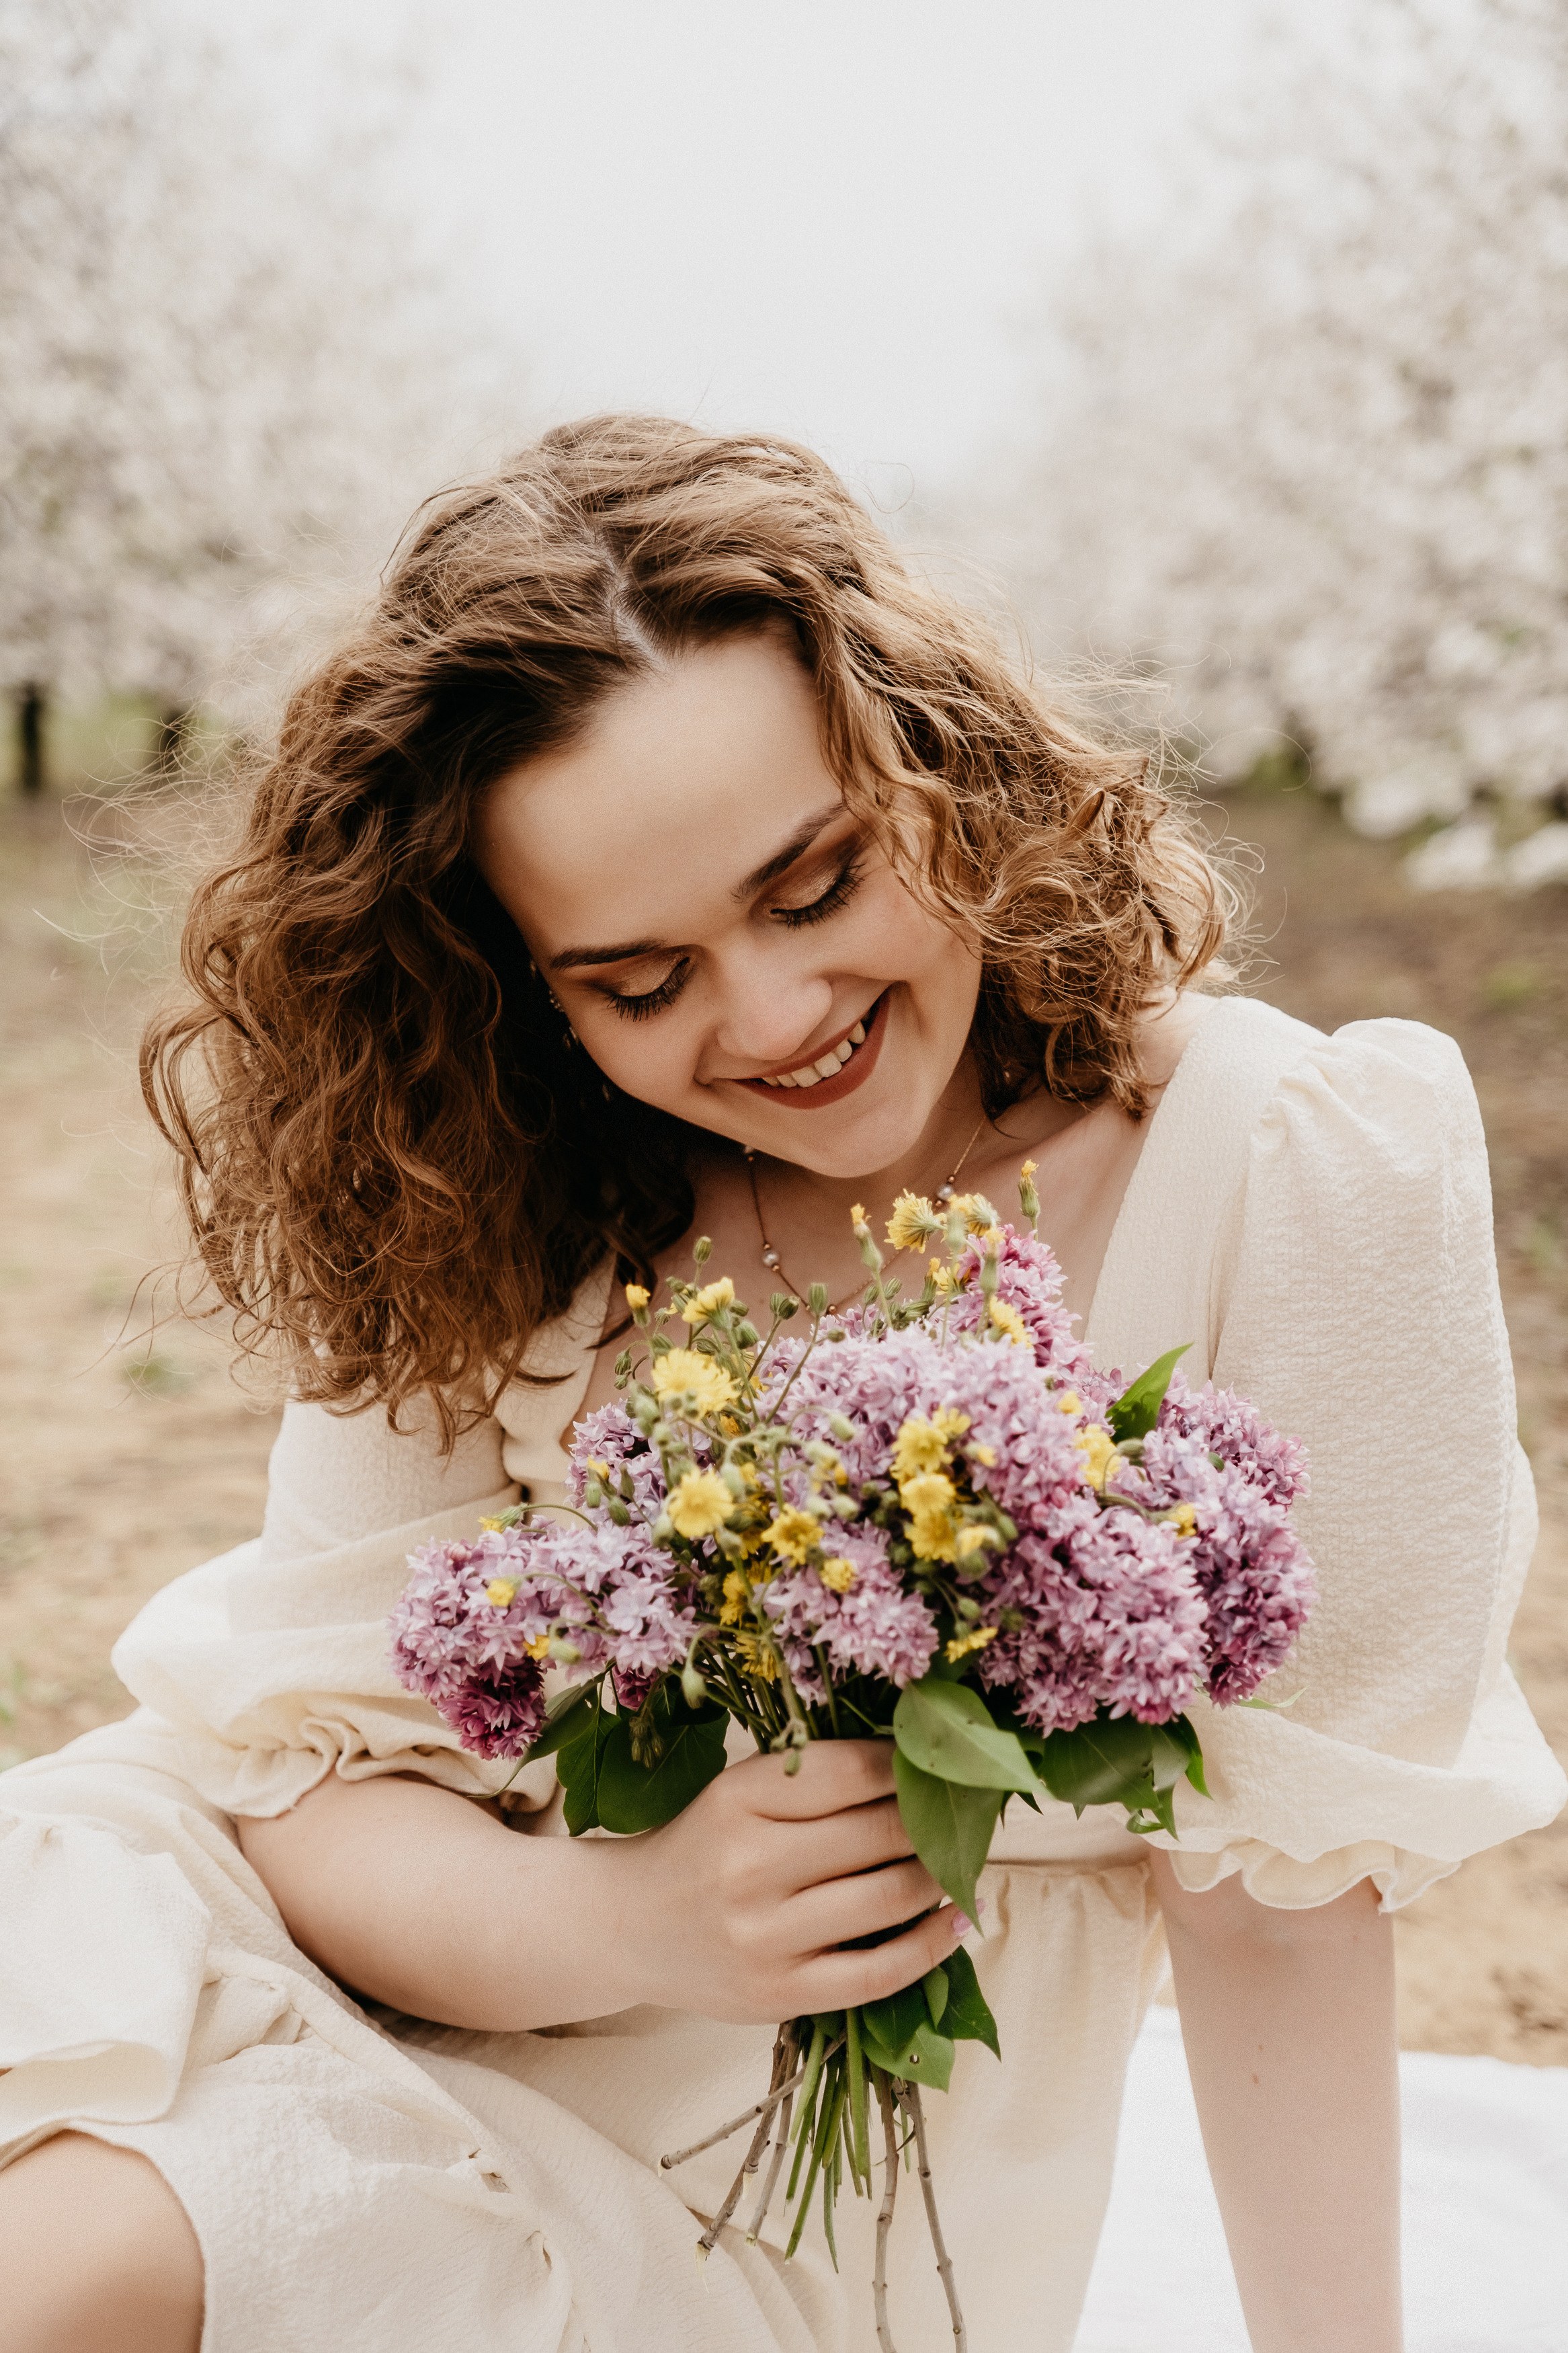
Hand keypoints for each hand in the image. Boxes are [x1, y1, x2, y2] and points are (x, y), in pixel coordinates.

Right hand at [602, 1738, 963, 2024]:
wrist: (629, 1927)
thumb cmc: (704, 1847)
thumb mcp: (740, 1792)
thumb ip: (815, 1778)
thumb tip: (920, 1764)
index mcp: (739, 1797)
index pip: (851, 1770)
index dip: (909, 1765)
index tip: (938, 1764)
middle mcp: (750, 1864)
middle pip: (879, 1831)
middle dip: (936, 1819)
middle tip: (966, 1811)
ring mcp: (765, 1936)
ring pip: (890, 1897)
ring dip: (941, 1876)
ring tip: (958, 1860)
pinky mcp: (779, 1993)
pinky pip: (880, 1972)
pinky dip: (933, 1945)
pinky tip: (956, 1920)